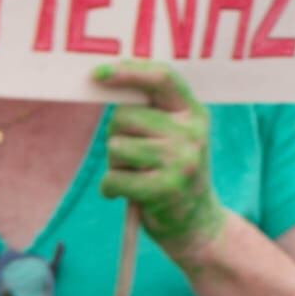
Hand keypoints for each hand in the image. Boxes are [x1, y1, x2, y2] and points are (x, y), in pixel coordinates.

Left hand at [93, 61, 227, 253]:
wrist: (197, 223)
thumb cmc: (172, 173)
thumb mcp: (175, 136)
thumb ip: (151, 111)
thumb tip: (105, 82)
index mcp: (194, 114)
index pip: (162, 79)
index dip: (128, 72)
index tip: (97, 75)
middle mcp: (192, 133)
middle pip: (125, 116)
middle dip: (117, 135)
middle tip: (135, 157)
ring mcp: (181, 161)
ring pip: (116, 146)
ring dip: (116, 164)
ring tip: (138, 176)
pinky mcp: (164, 188)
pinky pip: (113, 178)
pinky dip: (111, 188)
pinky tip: (128, 194)